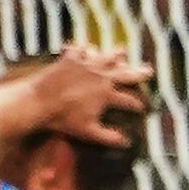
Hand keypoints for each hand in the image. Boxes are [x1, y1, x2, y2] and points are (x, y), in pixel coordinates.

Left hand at [24, 44, 151, 146]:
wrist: (39, 101)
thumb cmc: (64, 119)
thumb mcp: (88, 132)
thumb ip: (108, 137)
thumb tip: (126, 142)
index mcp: (107, 94)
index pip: (129, 100)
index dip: (138, 105)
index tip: (144, 108)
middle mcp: (100, 76)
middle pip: (125, 74)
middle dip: (139, 73)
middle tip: (149, 71)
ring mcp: (85, 65)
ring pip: (105, 57)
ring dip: (115, 55)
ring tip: (122, 51)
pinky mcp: (69, 59)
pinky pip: (79, 50)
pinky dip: (83, 49)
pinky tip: (84, 47)